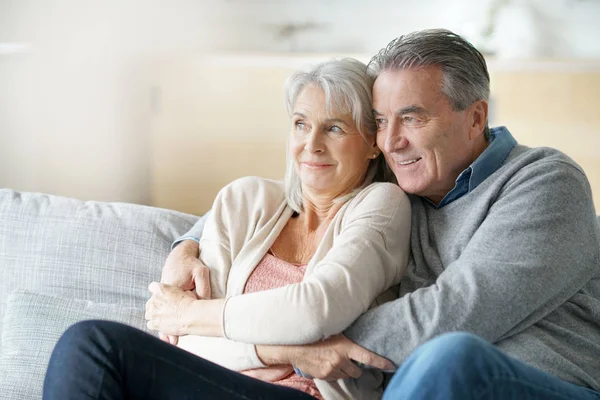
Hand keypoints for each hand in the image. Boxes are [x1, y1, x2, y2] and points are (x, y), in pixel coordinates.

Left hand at [146, 282, 196, 335]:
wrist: (191, 316)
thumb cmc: (190, 304)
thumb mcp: (185, 291)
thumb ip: (176, 292)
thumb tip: (177, 295)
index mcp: (160, 289)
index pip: (152, 287)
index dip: (158, 291)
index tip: (162, 295)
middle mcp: (154, 300)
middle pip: (150, 302)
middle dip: (156, 305)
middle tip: (166, 309)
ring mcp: (152, 313)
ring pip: (148, 314)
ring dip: (155, 315)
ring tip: (165, 317)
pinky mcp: (154, 324)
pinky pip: (150, 324)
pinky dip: (156, 325)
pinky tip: (163, 324)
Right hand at [159, 240, 211, 343]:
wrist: (179, 256)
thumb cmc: (191, 264)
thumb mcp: (201, 272)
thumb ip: (203, 287)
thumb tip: (206, 301)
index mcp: (173, 288)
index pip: (176, 309)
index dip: (178, 324)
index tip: (178, 337)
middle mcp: (163, 293)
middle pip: (164, 315)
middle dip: (169, 329)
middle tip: (174, 342)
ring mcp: (159, 294)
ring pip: (157, 314)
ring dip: (163, 327)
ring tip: (169, 341)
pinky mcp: (160, 295)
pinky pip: (158, 309)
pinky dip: (160, 319)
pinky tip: (165, 330)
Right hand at [256, 334, 394, 380]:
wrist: (295, 347)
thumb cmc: (316, 336)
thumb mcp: (334, 333)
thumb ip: (347, 340)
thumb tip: (360, 341)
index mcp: (345, 346)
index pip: (368, 357)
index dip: (381, 363)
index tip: (392, 366)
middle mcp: (340, 359)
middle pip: (357, 370)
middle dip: (355, 367)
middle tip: (348, 359)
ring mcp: (332, 369)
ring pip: (346, 374)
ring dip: (344, 369)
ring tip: (334, 359)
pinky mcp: (325, 376)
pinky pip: (336, 377)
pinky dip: (335, 373)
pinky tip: (327, 363)